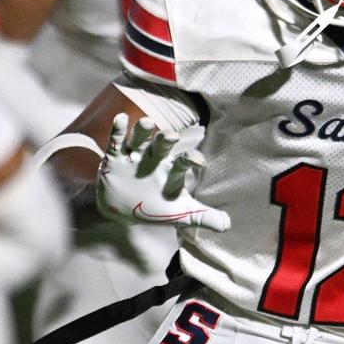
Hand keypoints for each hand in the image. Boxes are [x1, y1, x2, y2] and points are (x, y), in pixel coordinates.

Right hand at [95, 113, 229, 231]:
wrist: (123, 209)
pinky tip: (121, 119)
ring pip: (140, 139)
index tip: (199, 162)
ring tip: (147, 123)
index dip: (191, 160)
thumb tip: (227, 225)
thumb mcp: (179, 215)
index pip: (184, 162)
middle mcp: (154, 159)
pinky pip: (116, 142)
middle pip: (162, 145)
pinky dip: (118, 130)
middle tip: (172, 135)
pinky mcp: (115, 158)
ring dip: (143, 131)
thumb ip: (202, 217)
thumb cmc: (156, 207)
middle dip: (166, 139)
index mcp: (171, 171)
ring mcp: (134, 157)